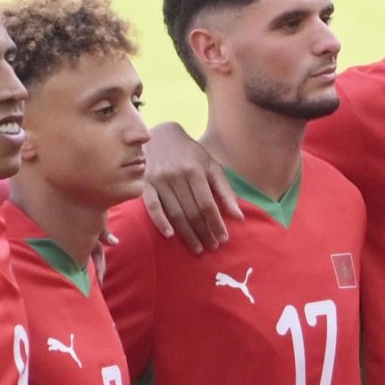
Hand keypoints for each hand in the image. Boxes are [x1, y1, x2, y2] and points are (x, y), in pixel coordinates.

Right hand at [139, 122, 241, 253]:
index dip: (216, 223)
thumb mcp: (210, 166)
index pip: (208, 204)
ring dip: (187, 234)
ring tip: (197, 248)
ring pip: (175, 213)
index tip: (223, 239)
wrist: (160, 136)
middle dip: (204, 232)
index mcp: (195, 170)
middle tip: (212, 247)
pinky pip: (152, 206)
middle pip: (192, 212)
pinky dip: (160, 222)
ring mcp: (159, 180)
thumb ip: (225, 190)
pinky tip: (170, 235)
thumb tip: (239, 217)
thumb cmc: (189, 154)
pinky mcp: (145, 184)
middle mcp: (176, 176)